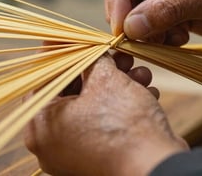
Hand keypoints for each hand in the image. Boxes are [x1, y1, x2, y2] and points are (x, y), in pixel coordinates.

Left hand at [25, 55, 187, 175]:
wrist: (158, 168)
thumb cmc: (124, 126)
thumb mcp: (105, 80)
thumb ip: (90, 59)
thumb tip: (85, 47)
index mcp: (42, 125)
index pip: (45, 77)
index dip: (62, 53)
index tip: (72, 38)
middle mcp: (53, 143)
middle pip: (72, 90)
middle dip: (100, 67)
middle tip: (115, 53)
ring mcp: (75, 152)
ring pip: (92, 104)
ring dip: (116, 82)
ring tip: (138, 70)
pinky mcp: (98, 156)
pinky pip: (103, 121)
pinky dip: (120, 103)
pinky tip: (144, 89)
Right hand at [104, 0, 201, 43]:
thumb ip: (167, 9)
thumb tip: (130, 27)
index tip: (122, 26)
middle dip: (130, 15)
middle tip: (138, 39)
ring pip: (136, 8)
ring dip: (145, 28)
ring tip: (168, 39)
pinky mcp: (173, 5)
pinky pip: (151, 21)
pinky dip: (158, 35)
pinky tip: (179, 39)